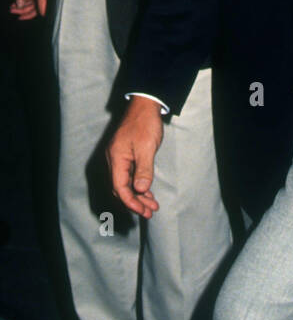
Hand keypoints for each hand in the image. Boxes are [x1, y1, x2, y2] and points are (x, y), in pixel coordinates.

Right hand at [107, 98, 163, 217]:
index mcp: (116, 159)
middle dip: (135, 202)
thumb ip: (143, 170)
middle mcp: (114, 161)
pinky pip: (129, 176)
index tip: (143, 211)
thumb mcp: (147, 148)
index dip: (131, 202)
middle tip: (149, 213)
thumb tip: (139, 190)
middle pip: (121, 188)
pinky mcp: (126, 156)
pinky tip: (147, 193)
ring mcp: (119, 159)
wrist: (145, 106)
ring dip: (138, 196)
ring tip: (152, 206)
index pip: (120, 187)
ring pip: (125, 184)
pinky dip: (138, 186)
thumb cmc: (145, 124)